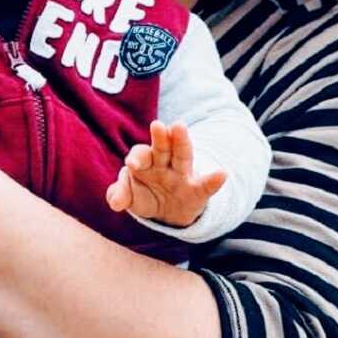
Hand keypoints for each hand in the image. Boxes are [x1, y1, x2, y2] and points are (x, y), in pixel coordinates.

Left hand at [106, 120, 226, 227]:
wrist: (171, 211)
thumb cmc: (147, 195)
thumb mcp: (133, 198)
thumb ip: (121, 195)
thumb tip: (114, 201)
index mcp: (146, 162)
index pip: (141, 154)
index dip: (136, 157)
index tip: (131, 164)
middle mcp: (165, 162)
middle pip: (162, 147)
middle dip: (160, 137)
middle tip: (156, 125)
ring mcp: (182, 174)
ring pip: (183, 155)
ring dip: (181, 141)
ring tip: (180, 126)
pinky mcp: (197, 190)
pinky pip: (206, 185)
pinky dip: (214, 180)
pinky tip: (222, 174)